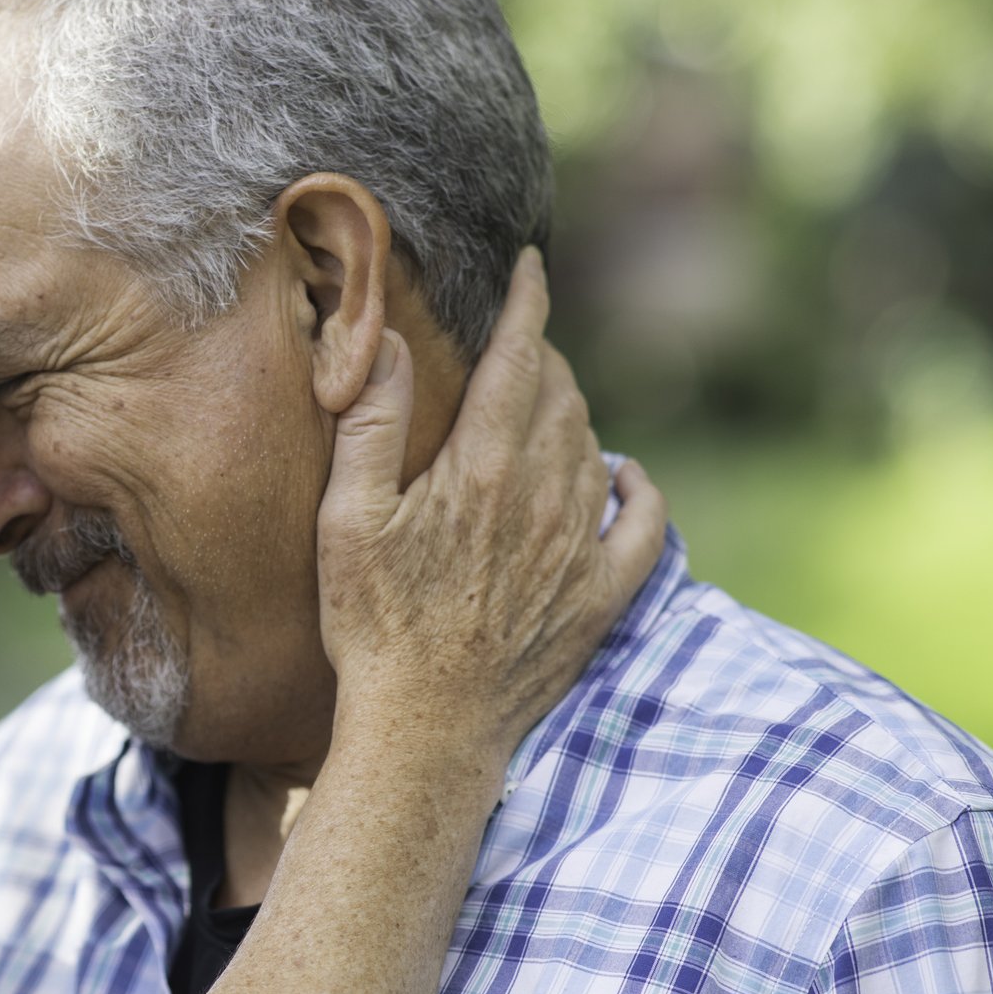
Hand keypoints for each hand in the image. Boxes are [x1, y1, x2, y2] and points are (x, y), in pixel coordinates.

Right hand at [314, 248, 666, 766]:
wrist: (427, 728)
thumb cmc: (373, 626)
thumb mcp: (348, 521)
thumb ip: (369, 425)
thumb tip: (384, 340)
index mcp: (484, 467)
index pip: (519, 358)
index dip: (527, 302)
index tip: (531, 265)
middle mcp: (545, 496)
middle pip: (560, 394)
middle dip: (542, 358)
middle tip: (515, 348)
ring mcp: (580, 547)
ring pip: (592, 445)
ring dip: (572, 414)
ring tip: (544, 405)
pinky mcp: (600, 596)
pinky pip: (644, 524)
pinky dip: (639, 488)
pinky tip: (623, 474)